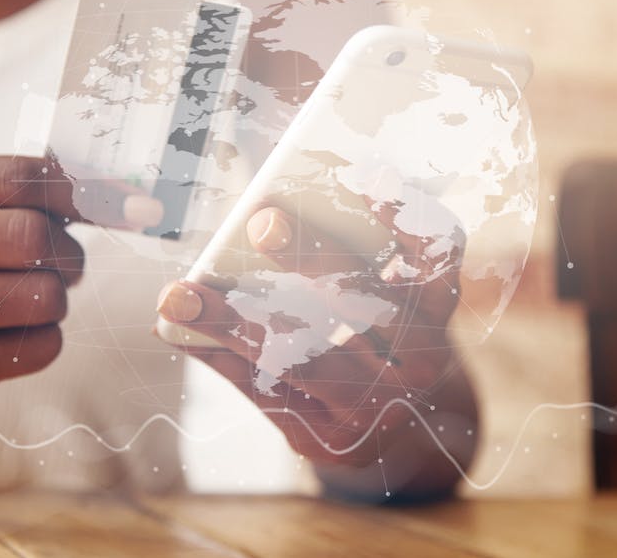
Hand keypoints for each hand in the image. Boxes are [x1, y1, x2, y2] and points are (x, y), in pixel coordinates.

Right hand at [0, 155, 156, 439]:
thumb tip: (126, 195)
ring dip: (54, 303)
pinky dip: (41, 342)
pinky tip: (2, 341)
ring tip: (19, 306)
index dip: (88, 192)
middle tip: (59, 268)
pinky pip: (39, 346)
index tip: (134, 204)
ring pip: (45, 295)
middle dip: (67, 256)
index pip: (20, 178)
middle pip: (34, 237)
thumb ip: (28, 194)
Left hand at [156, 203, 477, 500]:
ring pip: (305, 357)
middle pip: (366, 302)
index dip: (408, 217)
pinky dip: (222, 359)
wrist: (393, 425)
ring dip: (236, 322)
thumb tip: (266, 213)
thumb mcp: (376, 292)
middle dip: (310, 257)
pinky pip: (271, 395)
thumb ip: (345, 252)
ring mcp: (378, 410)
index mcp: (438, 311)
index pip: (437, 257)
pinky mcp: (333, 441)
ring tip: (178, 296)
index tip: (369, 175)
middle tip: (261, 222)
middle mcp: (419, 363)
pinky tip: (179, 332)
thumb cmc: (370, 333)